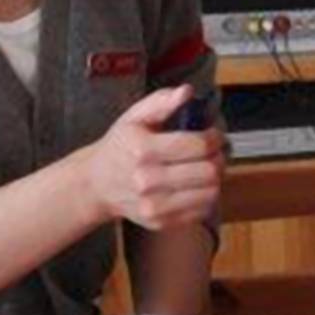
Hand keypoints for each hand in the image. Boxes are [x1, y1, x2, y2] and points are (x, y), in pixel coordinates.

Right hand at [80, 86, 224, 229]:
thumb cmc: (120, 147)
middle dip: (218, 157)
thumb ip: (161, 101)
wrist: (96, 185)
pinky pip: (202, 211)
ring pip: (210, 193)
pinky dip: (205, 197)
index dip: (214, 137)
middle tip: (213, 151)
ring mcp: (154, 206)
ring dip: (215, 178)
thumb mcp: (134, 117)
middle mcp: (147, 181)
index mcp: (143, 150)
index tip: (213, 134)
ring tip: (204, 167)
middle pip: (209, 171)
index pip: (198, 146)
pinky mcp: (160, 223)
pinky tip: (194, 185)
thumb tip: (186, 92)